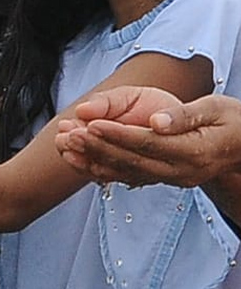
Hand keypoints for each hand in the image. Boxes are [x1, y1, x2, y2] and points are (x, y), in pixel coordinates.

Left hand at [56, 87, 240, 187]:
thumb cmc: (232, 120)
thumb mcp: (216, 109)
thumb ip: (185, 115)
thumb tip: (156, 121)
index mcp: (193, 151)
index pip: (148, 143)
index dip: (118, 134)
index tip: (91, 124)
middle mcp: (179, 171)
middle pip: (131, 161)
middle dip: (96, 148)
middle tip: (68, 134)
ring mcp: (171, 178)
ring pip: (126, 172)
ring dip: (93, 161)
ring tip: (64, 147)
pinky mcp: (163, 179)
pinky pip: (129, 177)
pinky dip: (102, 170)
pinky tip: (80, 162)